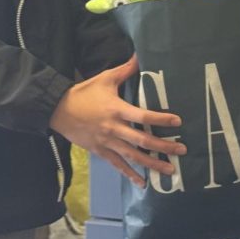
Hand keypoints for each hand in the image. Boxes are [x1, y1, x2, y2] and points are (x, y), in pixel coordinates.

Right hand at [49, 56, 184, 188]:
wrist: (58, 110)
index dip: (161, 119)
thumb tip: (140, 55)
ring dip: (152, 164)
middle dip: (163, 146)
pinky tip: (143, 183)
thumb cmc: (84, 93)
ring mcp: (107, 142)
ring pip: (133, 156)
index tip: (177, 122)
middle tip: (182, 150)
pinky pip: (117, 165)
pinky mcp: (100, 151)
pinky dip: (130, 175)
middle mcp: (114, 128)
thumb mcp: (105, 78)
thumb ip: (125, 70)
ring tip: (170, 170)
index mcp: (117, 109)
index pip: (143, 115)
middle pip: (142, 140)